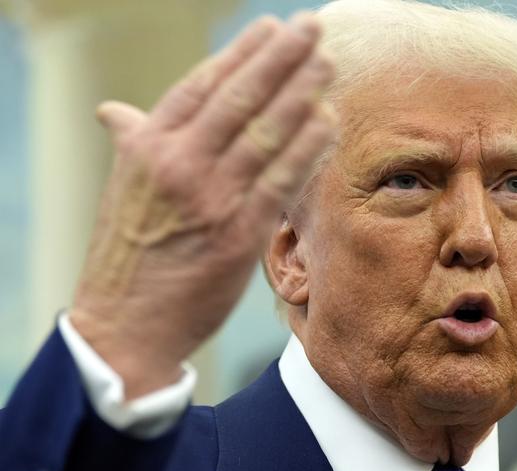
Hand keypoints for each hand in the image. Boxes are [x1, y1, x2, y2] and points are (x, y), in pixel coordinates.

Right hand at [69, 13, 335, 398]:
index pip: (201, 84)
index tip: (272, 28)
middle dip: (281, 58)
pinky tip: (329, 123)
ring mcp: (210, 198)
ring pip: (266, 133)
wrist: (126, 322)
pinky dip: (309, 148)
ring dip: (302, 93)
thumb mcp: (121, 189)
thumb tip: (113, 110)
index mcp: (147, 147)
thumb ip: (131, 142)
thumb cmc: (128, 253)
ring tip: (327, 64)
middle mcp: (178, 163)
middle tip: (312, 28)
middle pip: (240, 97)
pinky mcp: (239, 234)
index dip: (242, 53)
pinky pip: (282, 180)